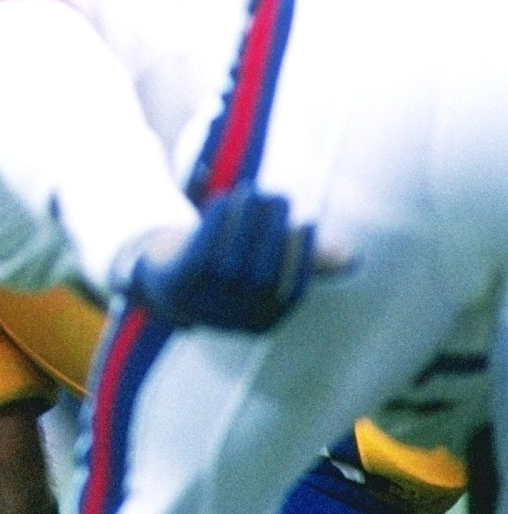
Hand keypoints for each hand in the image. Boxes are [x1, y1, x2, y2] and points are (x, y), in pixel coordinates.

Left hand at [120, 185, 318, 331]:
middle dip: (273, 232)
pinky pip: (199, 251)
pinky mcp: (173, 285)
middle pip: (260, 276)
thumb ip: (305, 263)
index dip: (303, 258)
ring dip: (245, 220)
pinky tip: (225, 198)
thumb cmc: (226, 270)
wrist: (161, 281)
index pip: (290, 294)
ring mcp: (199, 305)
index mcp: (260, 324)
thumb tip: (353, 258)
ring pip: (230, 261)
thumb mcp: (263, 269)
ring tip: (254, 190)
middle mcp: (231, 322)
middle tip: (280, 196)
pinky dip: (214, 222)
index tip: (308, 222)